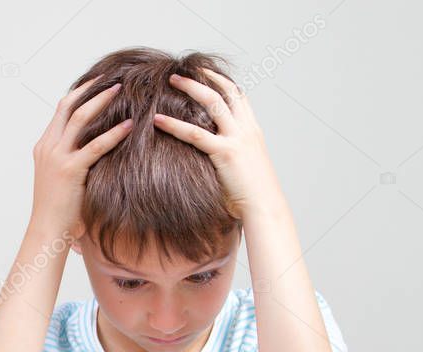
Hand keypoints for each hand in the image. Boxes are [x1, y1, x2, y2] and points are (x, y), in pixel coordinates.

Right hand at [30, 77, 132, 238]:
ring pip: (79, 118)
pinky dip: (113, 133)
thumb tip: (94, 146)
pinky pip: (94, 146)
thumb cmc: (58, 209)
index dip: (80, 92)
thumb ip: (71, 157)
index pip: (61, 110)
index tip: (99, 82)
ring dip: (101, 101)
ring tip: (120, 89)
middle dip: (91, 88)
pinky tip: (129, 125)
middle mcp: (48, 147)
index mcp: (44, 146)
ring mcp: (57, 157)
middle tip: (112, 77)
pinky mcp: (70, 170)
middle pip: (68, 106)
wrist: (47, 230)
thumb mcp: (60, 177)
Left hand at [153, 69, 282, 219]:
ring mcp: (237, 139)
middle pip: (226, 92)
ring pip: (213, 103)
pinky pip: (195, 134)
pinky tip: (158, 119)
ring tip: (171, 80)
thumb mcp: (244, 166)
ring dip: (191, 88)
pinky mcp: (225, 153)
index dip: (222, 82)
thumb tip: (211, 155)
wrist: (264, 207)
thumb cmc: (251, 194)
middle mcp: (247, 129)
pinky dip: (174, 124)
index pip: (239, 97)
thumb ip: (230, 153)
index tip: (205, 73)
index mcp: (252, 131)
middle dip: (204, 78)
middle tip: (181, 73)